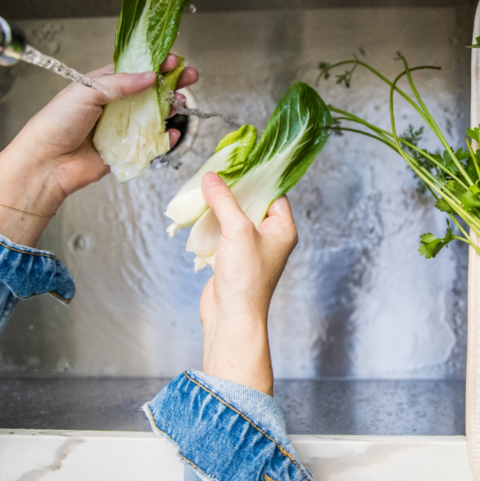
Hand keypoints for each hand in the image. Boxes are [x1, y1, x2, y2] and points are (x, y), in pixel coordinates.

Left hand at [0, 55, 197, 246]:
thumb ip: (120, 83)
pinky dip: (166, 138)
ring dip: (171, 108)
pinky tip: (173, 132)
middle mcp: (115, 104)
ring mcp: (122, 127)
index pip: (134, 69)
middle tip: (191, 77)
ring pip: (155, 114)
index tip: (174, 60)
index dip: (156, 63)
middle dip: (172, 83)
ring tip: (182, 103)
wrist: (46, 163)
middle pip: (150, 90)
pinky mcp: (127, 150)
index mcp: (103, 84)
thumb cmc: (56, 123)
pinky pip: (152, 142)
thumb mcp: (86, 91)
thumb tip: (149, 76)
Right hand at [197, 172, 297, 394]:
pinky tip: (197, 214)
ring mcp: (250, 248)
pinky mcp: (232, 258)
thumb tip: (212, 178)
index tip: (239, 163)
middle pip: (251, 203)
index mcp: (282, 229)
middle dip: (233, 191)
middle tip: (216, 174)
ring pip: (234, 218)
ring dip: (218, 207)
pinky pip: (222, 233)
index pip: (274, 194)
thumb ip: (225, 201)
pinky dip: (210, 223)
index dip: (257, 178)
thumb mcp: (237, 231)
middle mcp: (269, 237)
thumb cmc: (246, 278)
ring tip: (203, 190)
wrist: (231, 317)